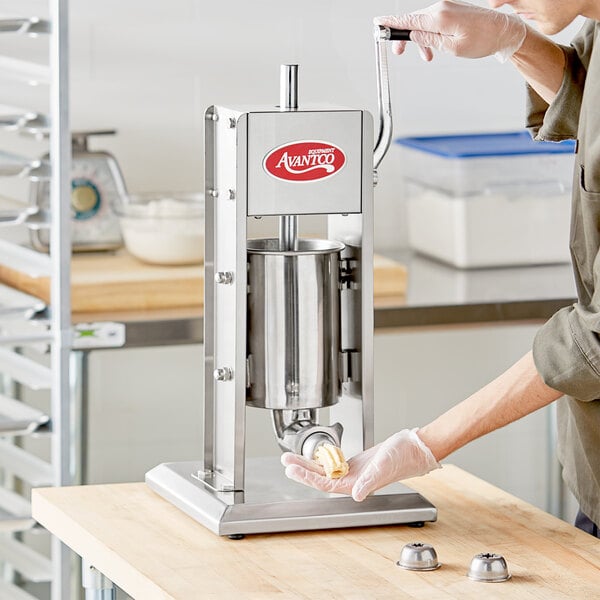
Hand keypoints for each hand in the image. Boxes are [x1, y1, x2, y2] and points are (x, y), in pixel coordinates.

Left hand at [281, 428, 440, 501]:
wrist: (415, 448)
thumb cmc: (403, 456)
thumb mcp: (383, 466)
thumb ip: (369, 481)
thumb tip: (356, 494)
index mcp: (358, 484)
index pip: (326, 483)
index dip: (308, 477)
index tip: (294, 470)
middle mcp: (353, 480)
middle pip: (321, 478)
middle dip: (302, 470)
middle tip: (286, 462)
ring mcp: (354, 472)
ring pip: (325, 470)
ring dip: (308, 464)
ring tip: (291, 458)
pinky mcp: (357, 463)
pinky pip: (334, 463)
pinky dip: (322, 459)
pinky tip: (312, 455)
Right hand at [375, 0, 526, 62]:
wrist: (503, 31)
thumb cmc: (483, 40)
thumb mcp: (452, 47)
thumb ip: (430, 40)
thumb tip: (414, 36)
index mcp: (440, 17)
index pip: (408, 19)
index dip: (391, 22)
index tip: (378, 24)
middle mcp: (441, 8)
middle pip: (413, 21)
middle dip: (404, 36)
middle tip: (398, 51)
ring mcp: (446, 8)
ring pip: (423, 24)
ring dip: (420, 40)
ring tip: (427, 56)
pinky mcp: (452, 11)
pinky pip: (433, 22)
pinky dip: (429, 35)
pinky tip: (433, 48)